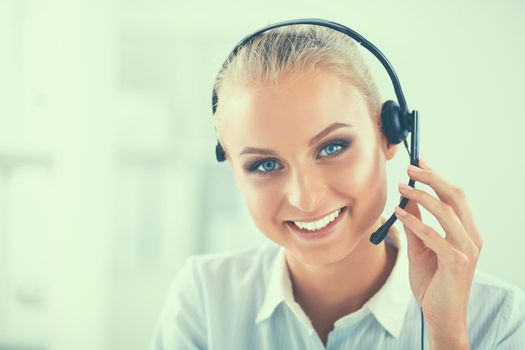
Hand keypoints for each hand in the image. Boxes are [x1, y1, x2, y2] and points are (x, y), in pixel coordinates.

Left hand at [394, 159, 482, 349]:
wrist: (440, 314)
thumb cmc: (432, 280)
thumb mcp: (420, 246)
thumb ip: (416, 222)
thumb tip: (406, 196)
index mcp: (466, 231)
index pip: (454, 196)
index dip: (437, 177)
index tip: (419, 162)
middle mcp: (471, 237)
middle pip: (455, 197)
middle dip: (432, 178)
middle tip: (410, 167)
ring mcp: (467, 250)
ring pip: (446, 212)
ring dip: (421, 196)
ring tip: (401, 187)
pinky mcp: (456, 263)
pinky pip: (433, 237)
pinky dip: (415, 222)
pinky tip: (398, 213)